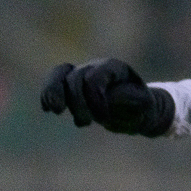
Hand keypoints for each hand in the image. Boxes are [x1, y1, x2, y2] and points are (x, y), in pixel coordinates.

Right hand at [39, 59, 174, 136]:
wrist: (138, 110)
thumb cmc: (143, 108)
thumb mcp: (144, 105)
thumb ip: (128, 98)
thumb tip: (108, 95)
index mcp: (116, 68)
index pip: (95, 78)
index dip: (94, 100)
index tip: (103, 120)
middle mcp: (97, 66)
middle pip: (76, 78)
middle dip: (78, 104)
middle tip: (85, 124)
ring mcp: (84, 73)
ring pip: (60, 74)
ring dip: (54, 94)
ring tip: (55, 111)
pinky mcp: (73, 84)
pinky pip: (55, 81)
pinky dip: (48, 93)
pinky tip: (46, 109)